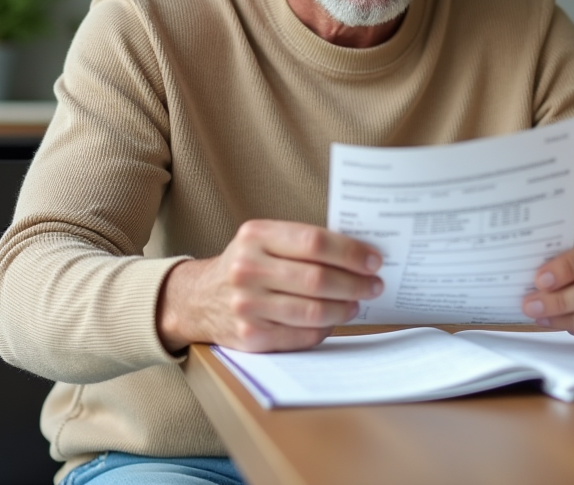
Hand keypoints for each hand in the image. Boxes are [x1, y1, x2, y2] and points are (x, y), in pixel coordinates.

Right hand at [157, 219, 383, 353]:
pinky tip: (333, 320)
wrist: (199, 298)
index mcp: (256, 236)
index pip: (315, 242)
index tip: (374, 260)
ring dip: (345, 308)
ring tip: (357, 303)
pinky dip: (324, 329)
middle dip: (355, 283)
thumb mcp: (265, 239)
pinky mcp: (250, 337)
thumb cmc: (247, 264)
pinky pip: (301, 335)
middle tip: (374, 285)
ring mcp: (246, 306)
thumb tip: (361, 255)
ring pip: (313, 311)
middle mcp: (247, 269)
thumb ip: (305, 243)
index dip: (351, 252)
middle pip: (317, 279)